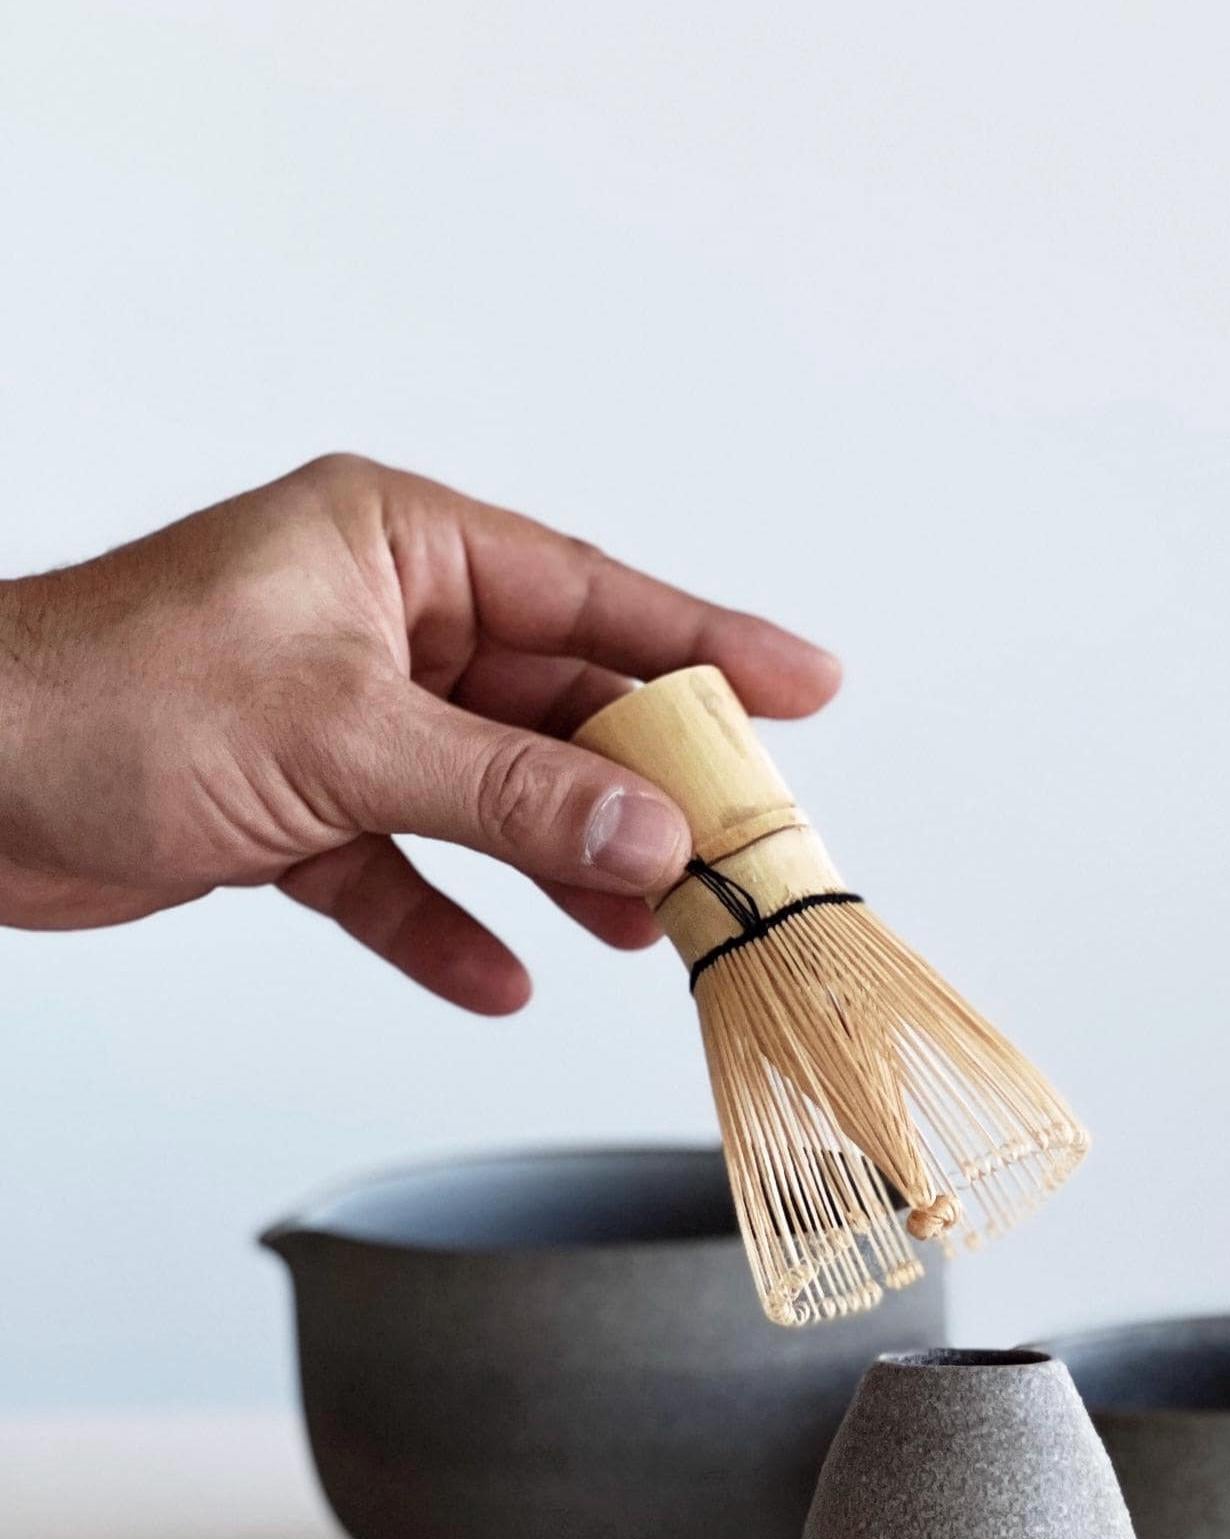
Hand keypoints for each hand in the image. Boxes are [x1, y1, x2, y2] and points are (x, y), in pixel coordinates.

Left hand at [0, 454, 840, 1011]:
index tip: (806, 686)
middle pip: (556, 706)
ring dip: (565, 864)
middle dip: (643, 782)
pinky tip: (500, 976)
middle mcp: (379, 623)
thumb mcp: (340, 740)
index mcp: (394, 548)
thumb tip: (653, 829)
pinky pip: (407, 870)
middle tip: (739, 844)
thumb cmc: (100, 702)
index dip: (706, 642)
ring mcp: (342, 717)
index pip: (587, 592)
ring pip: (495, 794)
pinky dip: (450, 924)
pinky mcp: (297, 808)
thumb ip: (509, 791)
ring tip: (646, 928)